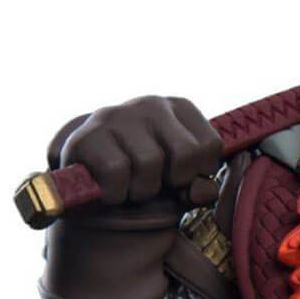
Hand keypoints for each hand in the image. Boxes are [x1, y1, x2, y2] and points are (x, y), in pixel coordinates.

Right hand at [49, 96, 222, 206]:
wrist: (89, 191)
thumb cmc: (145, 183)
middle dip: (174, 181)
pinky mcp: (87, 135)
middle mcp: (152, 105)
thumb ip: (200, 189)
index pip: (212, 146)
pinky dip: (115, 193)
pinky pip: (115, 171)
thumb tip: (202, 190)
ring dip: (142, 190)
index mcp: (180, 109)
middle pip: (186, 153)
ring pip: (149, 163)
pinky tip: (108, 188)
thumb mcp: (181, 188)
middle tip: (157, 183)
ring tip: (130, 186)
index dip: (199, 173)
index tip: (180, 177)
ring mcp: (117, 115)